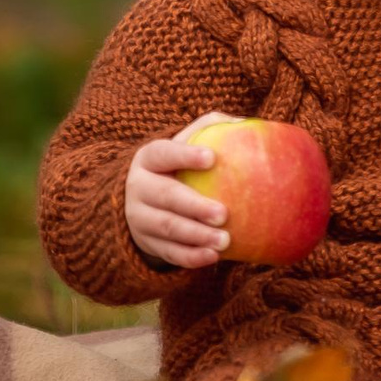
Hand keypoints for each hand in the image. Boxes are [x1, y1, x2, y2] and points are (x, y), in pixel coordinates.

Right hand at [125, 111, 237, 270]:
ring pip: (167, 227)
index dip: (185, 155)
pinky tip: (213, 256)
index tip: (211, 158)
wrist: (143, 200)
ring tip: (225, 239)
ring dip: (196, 235)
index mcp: (149, 159)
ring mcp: (140, 218)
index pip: (163, 154)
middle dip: (194, 206)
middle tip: (223, 214)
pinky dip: (190, 257)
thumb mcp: (185, 143)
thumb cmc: (178, 166)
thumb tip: (242, 123)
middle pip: (165, 196)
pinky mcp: (148, 243)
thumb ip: (210, 127)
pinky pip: (169, 252)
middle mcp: (138, 188)